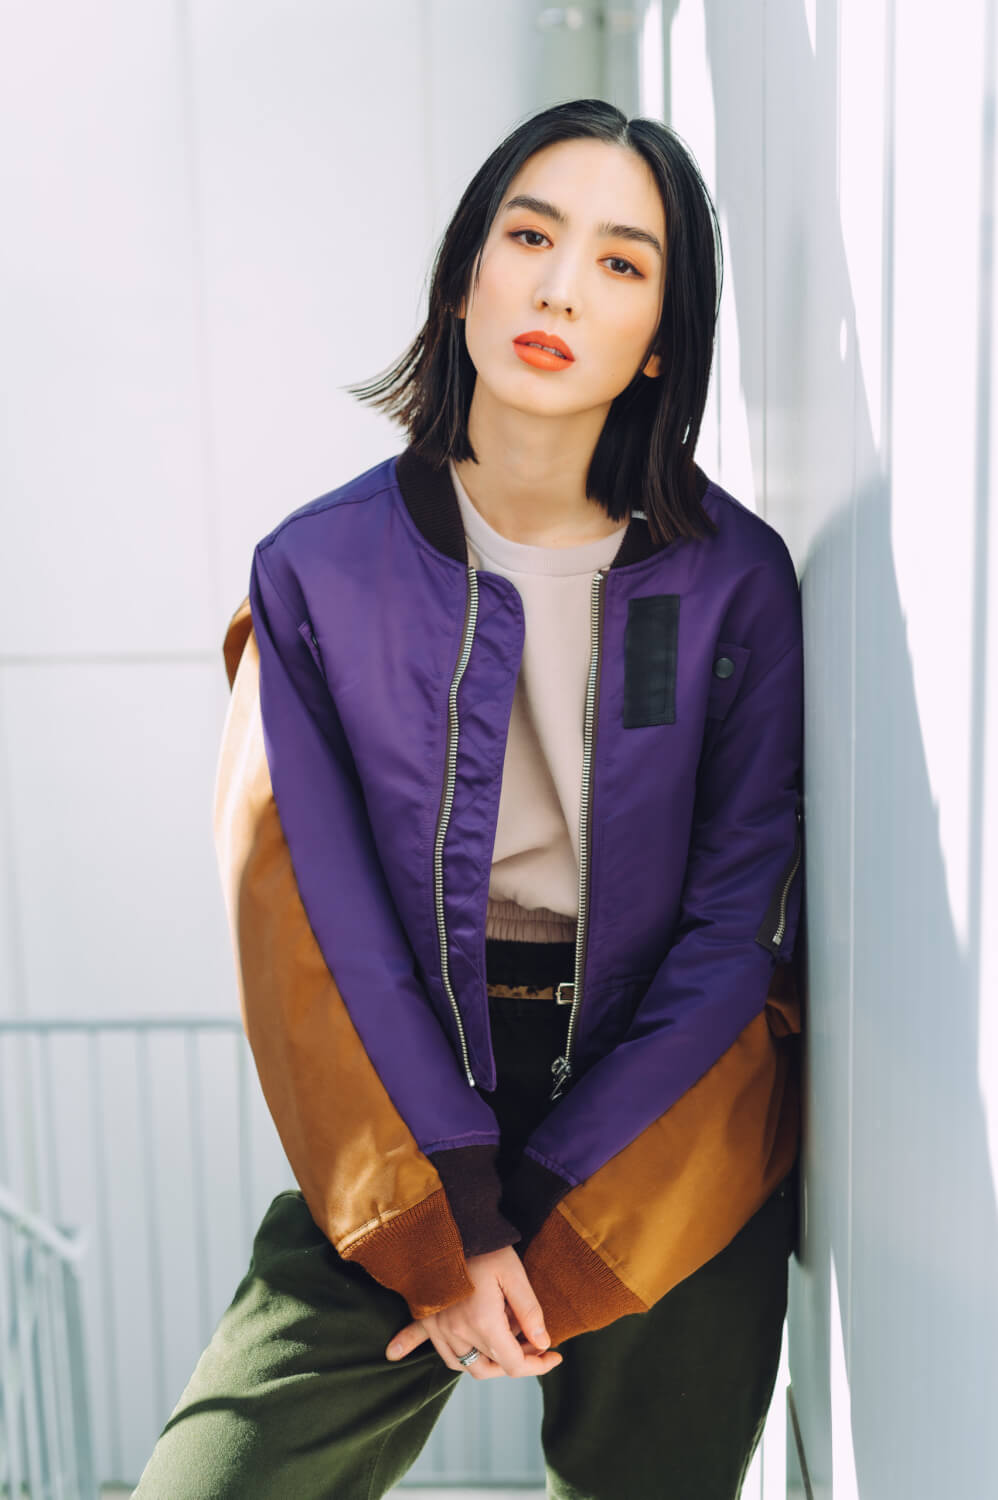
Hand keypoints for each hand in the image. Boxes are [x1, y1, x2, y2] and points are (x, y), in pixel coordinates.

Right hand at [384, 1245, 563, 1379]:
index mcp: (483, 1323)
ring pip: (464, 1365)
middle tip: (533, 1345)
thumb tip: (544, 1343)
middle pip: (490, 1369)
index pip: (513, 1365)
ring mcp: (438, 1327)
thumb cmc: (485, 1246)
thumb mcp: (514, 1274)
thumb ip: (530, 1312)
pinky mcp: (426, 1317)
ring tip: (505, 1345)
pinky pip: (427, 1345)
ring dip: (487, 1363)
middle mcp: (458, 1332)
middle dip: (516, 1364)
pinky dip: (422, 1352)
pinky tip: (394, 1354)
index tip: (555, 1355)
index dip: (538, 1365)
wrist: (449, 1222)